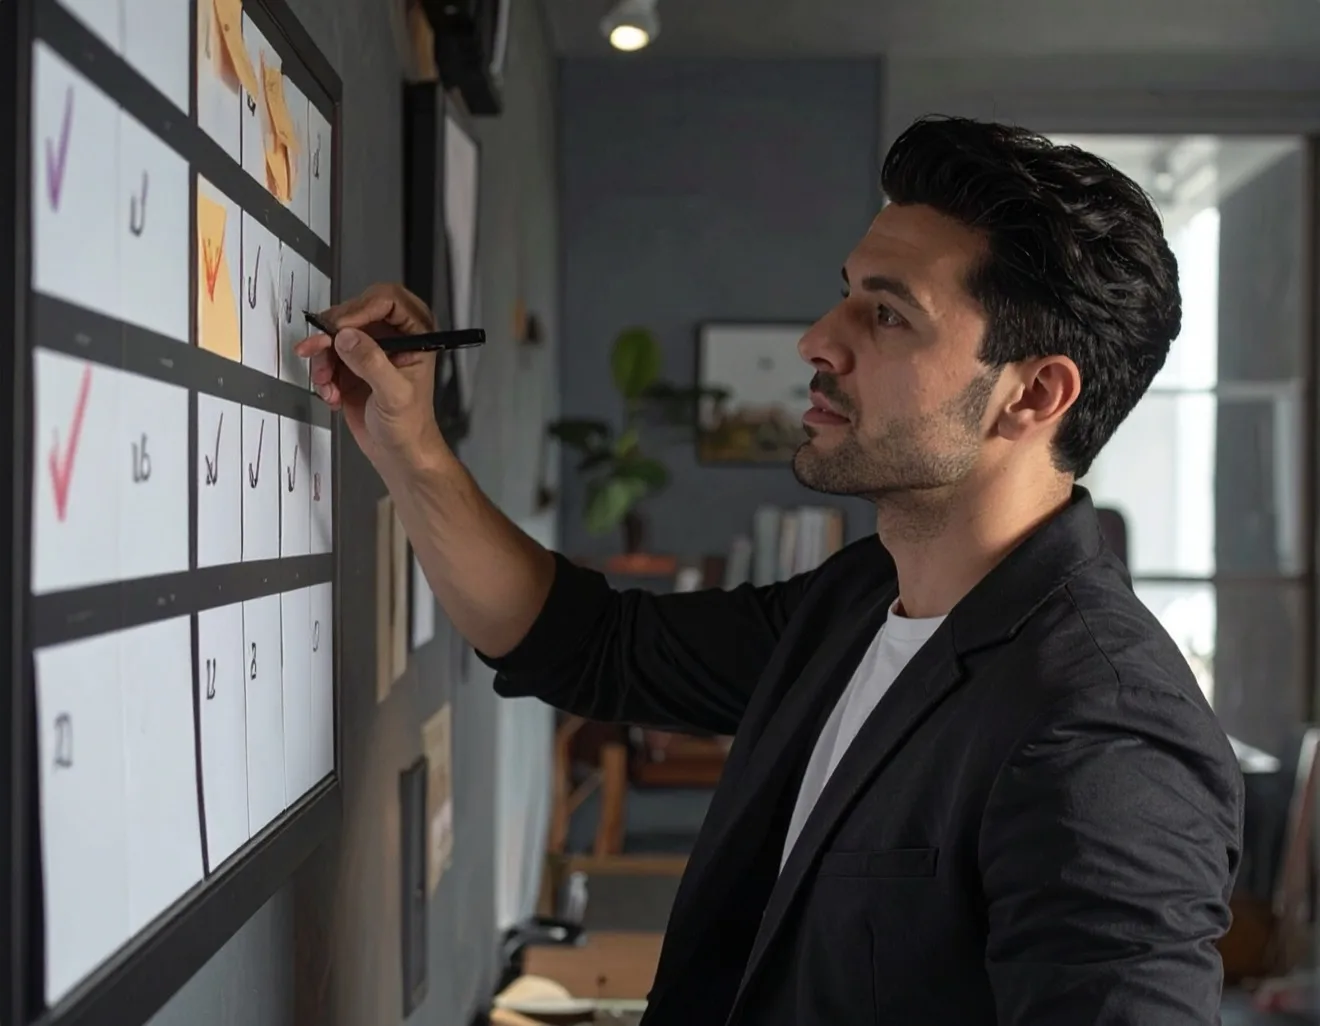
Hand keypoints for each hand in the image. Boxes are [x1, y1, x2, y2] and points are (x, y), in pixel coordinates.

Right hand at [295, 283, 445, 475]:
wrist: (399, 454)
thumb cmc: (411, 427)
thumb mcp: (394, 395)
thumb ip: (371, 363)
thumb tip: (347, 337)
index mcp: (417, 334)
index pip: (388, 300)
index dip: (361, 309)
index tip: (341, 329)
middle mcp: (394, 336)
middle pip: (356, 311)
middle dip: (334, 333)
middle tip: (320, 349)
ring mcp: (371, 349)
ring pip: (336, 333)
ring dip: (324, 357)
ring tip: (326, 384)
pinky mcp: (352, 365)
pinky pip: (327, 355)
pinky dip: (323, 374)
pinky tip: (331, 395)